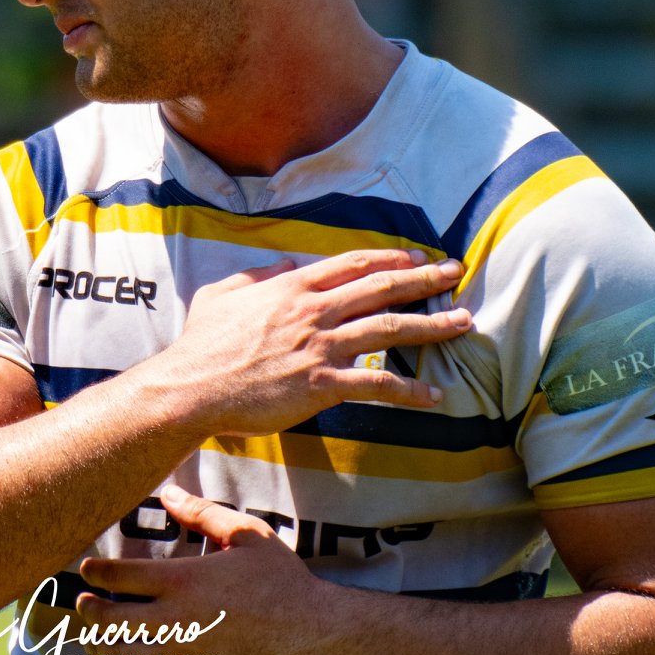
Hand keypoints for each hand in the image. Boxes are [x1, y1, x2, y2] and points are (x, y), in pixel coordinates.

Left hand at [76, 485, 324, 654]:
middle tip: (83, 605)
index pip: (118, 575)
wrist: (314, 634)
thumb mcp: (246, 534)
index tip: (86, 571)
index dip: (94, 572)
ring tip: (94, 641)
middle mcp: (174, 618)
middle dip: (88, 610)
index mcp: (181, 579)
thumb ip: (202, 513)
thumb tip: (167, 491)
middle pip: (108, 618)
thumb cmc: (282, 580)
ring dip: (99, 648)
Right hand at [152, 248, 469, 436]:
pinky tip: (435, 395)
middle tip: (456, 273)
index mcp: (292, 287)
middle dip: (425, 279)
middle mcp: (314, 311)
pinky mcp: (322, 385)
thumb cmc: (201, 344)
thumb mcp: (222, 294)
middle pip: (382, 288)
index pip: (353, 264)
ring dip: (432, 325)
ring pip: (390, 328)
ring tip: (464, 322)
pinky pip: (378, 386)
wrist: (191, 387)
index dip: (389, 258)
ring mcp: (321, 347)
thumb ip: (257, 275)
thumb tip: (286, 264)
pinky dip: (410, 391)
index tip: (416, 258)